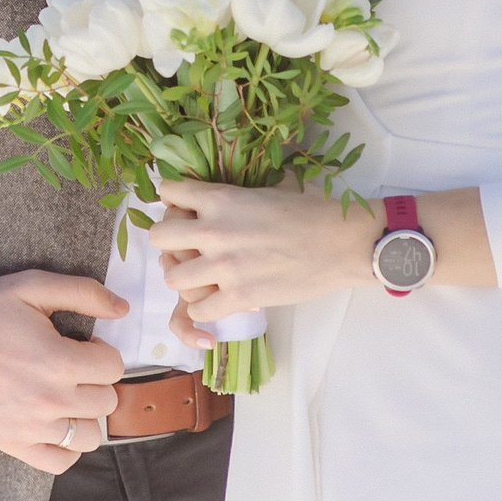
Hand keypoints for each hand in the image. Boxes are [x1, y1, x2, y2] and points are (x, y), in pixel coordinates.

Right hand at [0, 270, 128, 473]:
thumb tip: (122, 309)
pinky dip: (66, 447)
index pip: (113, 367)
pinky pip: (61, 462)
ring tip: (65, 396)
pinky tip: (56, 424)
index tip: (83, 347)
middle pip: (106, 401)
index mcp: (59, 361)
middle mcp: (51, 400)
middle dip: (95, 381)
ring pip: (91, 436)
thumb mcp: (33, 287)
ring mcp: (33, 427)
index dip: (101, 352)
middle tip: (73, 368)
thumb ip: (83, 292)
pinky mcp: (14, 444)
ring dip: (85, 415)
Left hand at [152, 180, 378, 332]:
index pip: (169, 192)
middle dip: (170, 241)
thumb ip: (232, 196)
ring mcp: (224, 267)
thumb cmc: (311, 212)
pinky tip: (219, 300)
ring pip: (172, 277)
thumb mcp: (264, 190)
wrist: (342, 243)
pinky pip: (197, 310)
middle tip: (188, 247)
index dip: (174, 201)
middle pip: (159, 236)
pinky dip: (204, 308)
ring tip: (203, 277)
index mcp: (221, 198)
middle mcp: (214, 231)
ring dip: (185, 277)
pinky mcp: (239, 297)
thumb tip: (214, 199)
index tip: (185, 210)